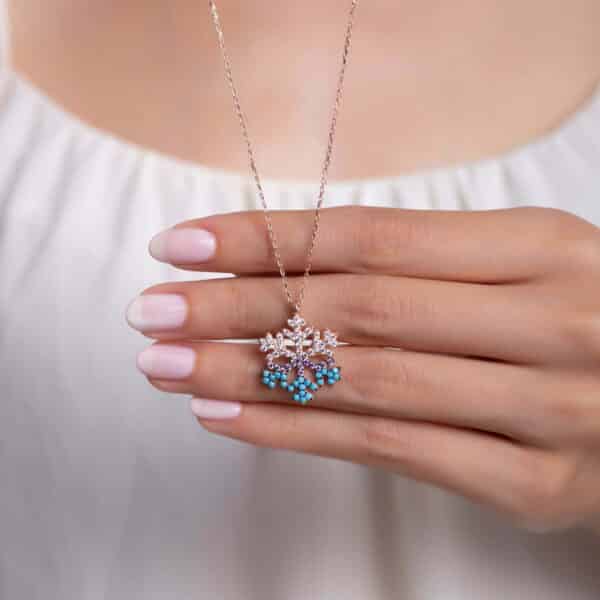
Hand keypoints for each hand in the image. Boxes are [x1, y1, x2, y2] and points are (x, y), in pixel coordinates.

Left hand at [126, 206, 599, 533]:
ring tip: (169, 365)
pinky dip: (299, 434)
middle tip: (154, 310)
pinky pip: (392, 450)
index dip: (267, 238)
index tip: (184, 245)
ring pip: (363, 381)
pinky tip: (228, 418)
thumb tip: (286, 264)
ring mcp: (547, 408)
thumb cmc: (569, 323)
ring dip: (249, 373)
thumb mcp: (512, 271)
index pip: (368, 235)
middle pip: (355, 306)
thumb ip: (416, 269)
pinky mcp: (535, 483)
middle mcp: (547, 321)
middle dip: (237, 307)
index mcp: (538, 248)